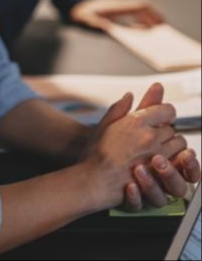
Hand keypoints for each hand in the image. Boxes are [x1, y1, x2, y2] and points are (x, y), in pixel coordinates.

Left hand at [69, 0, 164, 30]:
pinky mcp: (116, 11)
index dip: (152, 14)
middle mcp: (120, 5)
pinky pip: (133, 14)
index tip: (160, 24)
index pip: (139, 6)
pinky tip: (143, 32)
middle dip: (154, 17)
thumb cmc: (80, 15)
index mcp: (116, 7)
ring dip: (148, 19)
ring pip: (139, 10)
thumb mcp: (87, 21)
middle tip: (164, 30)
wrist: (73, 6)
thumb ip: (98, 25)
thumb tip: (110, 29)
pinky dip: (140, 21)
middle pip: (143, 8)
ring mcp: (119, 7)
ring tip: (158, 33)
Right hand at [82, 91, 178, 210]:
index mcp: (137, 122)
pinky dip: (173, 164)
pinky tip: (160, 166)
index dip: (165, 115)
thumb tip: (129, 96)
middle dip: (166, 133)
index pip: (168, 110)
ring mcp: (157, 156)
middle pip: (174, 129)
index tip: (160, 120)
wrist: (95, 181)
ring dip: (173, 149)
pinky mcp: (161, 174)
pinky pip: (178, 164)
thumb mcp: (104, 125)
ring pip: (180, 147)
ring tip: (158, 153)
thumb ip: (119, 107)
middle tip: (154, 140)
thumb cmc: (96, 155)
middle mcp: (150, 137)